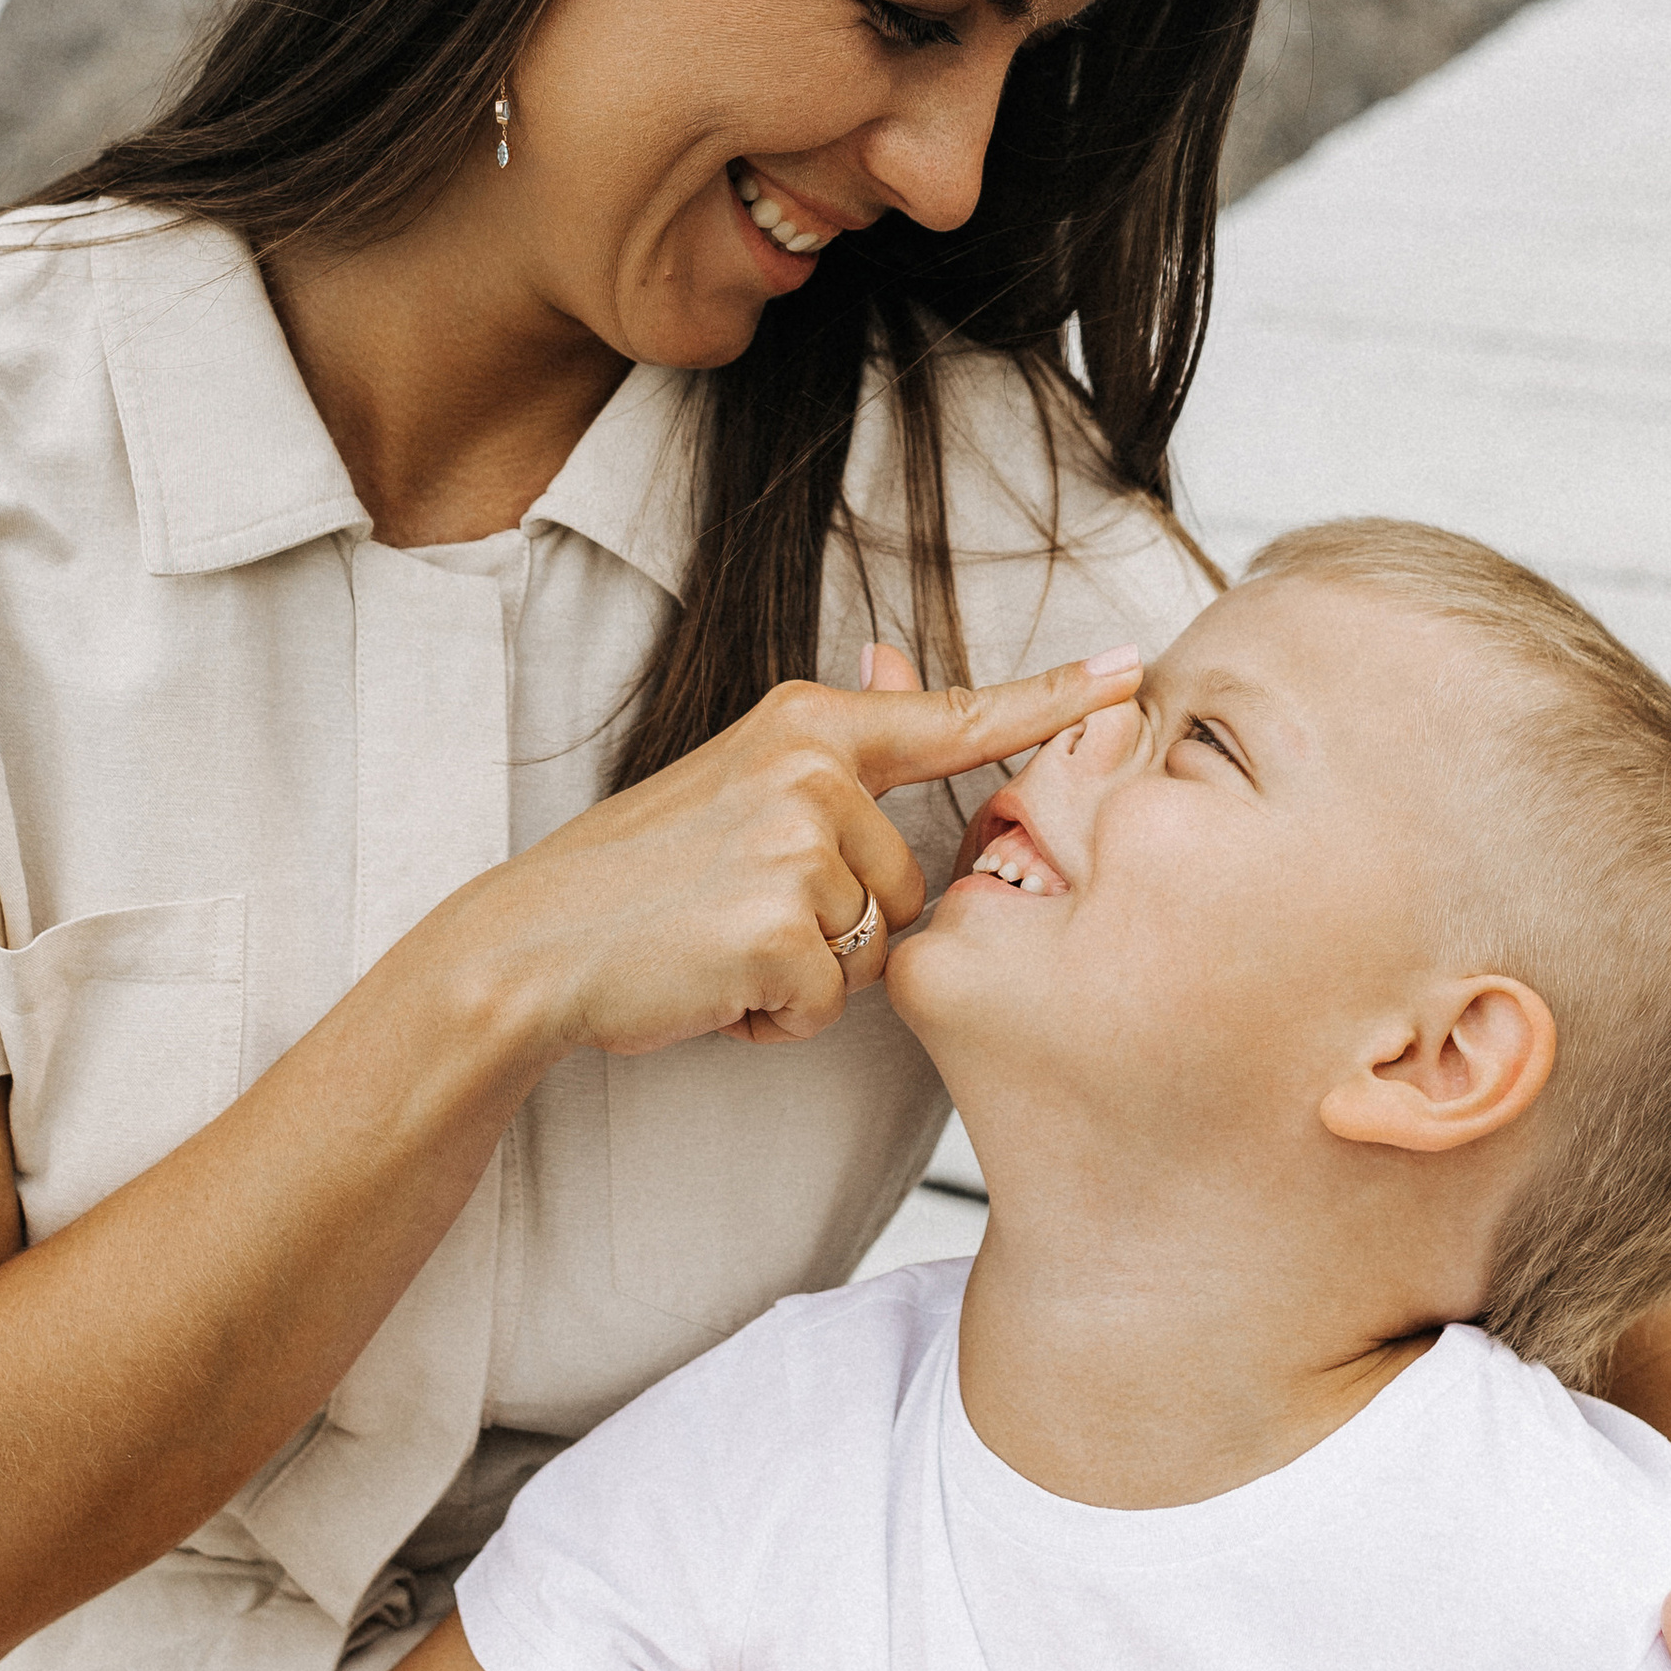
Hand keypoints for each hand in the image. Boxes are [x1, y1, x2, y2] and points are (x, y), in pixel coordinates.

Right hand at [457, 643, 1141, 1058]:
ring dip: (808, 974)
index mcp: (810, 725)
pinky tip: (715, 987)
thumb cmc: (641, 876)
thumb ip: (836, 739)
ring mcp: (797, 846)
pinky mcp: (780, 927)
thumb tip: (895, 654)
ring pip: (875, 948)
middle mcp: (813, 770)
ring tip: (723, 947)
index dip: (1058, 698)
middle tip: (742, 914)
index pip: (958, 714)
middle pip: (911, 883)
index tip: (1137, 668)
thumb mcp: (741, 780)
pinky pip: (831, 1003)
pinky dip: (776, 1016)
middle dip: (842, 927)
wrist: (532, 945)